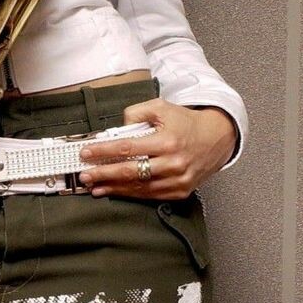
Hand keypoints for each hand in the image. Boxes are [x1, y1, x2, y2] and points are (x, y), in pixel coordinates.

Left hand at [78, 99, 236, 198]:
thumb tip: (116, 130)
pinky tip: (115, 192)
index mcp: (167, 141)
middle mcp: (173, 163)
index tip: (86, 153)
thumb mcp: (162, 107)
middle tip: (85, 176)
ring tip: (94, 187)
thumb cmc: (185, 122)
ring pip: (139, 187)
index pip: (128, 148)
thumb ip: (136, 113)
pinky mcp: (180, 191)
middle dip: (104, 174)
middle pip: (131, 172)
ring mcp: (177, 180)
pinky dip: (130, 194)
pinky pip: (150, 195)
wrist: (217, 139)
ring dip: (114, 188)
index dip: (104, 151)